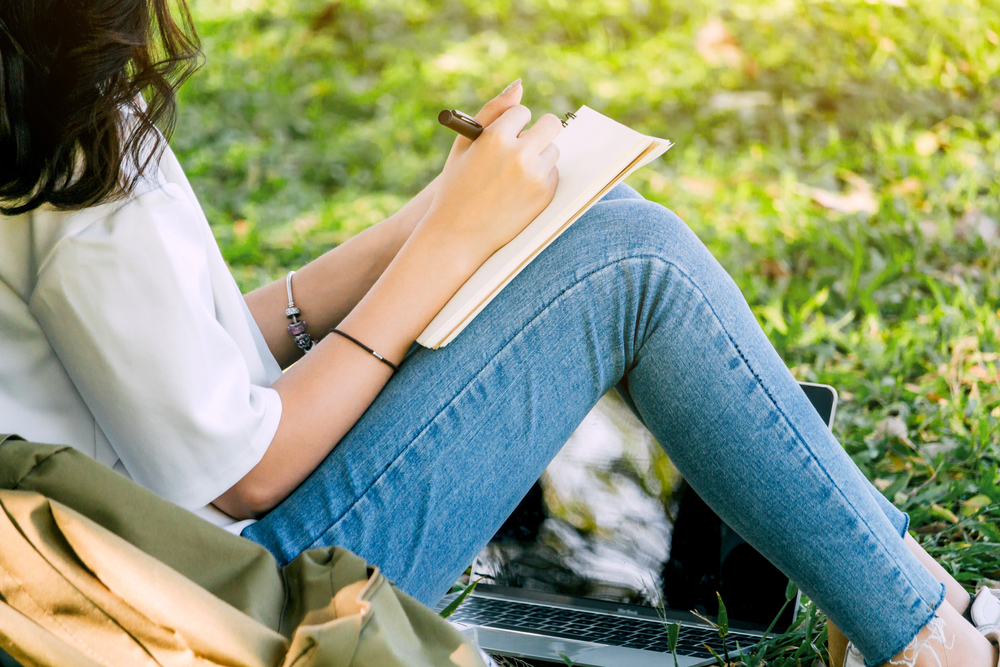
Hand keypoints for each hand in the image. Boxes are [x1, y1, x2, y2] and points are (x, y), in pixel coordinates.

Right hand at [421, 79, 562, 266]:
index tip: (503, 137)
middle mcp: (519, 155)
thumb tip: (520, 86)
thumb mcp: (465, 145)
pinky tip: (518, 190)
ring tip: (513, 175)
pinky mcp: (545, 195)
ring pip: (553, 149)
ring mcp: (535, 177)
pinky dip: (540, 177)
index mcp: (496, 138)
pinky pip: (553, 173)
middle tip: (525, 143)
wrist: (458, 234)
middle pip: (551, 124)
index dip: (512, 125)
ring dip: (539, 155)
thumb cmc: (457, 185)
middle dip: (539, 130)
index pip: (522, 113)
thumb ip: (492, 111)